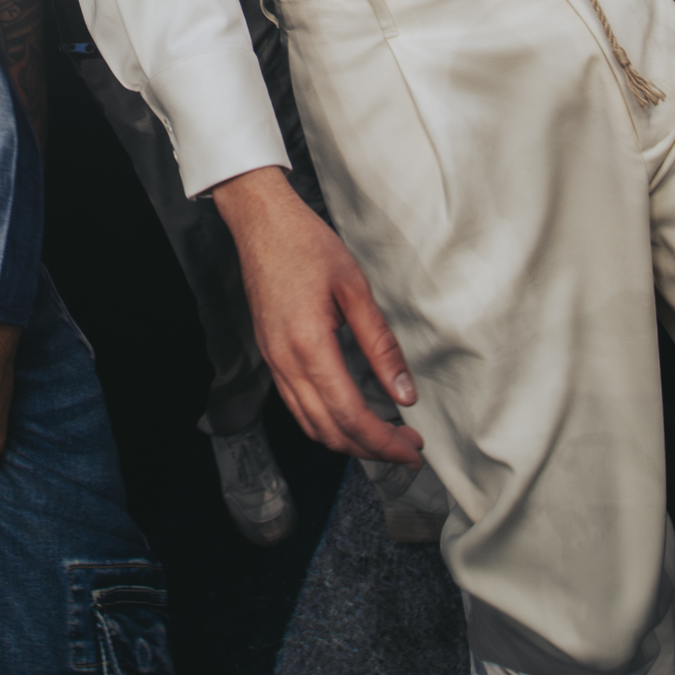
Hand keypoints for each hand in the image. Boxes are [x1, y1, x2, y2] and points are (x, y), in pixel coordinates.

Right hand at [212, 167, 421, 463]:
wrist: (261, 223)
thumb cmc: (307, 245)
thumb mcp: (355, 289)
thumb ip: (381, 345)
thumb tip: (405, 393)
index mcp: (308, 345)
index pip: (350, 414)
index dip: (383, 441)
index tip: (413, 450)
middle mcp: (285, 363)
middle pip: (330, 430)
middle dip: (371, 450)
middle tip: (408, 451)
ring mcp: (273, 362)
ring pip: (311, 425)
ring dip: (348, 443)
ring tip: (385, 442)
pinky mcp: (271, 357)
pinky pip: (298, 407)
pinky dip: (327, 425)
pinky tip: (351, 420)